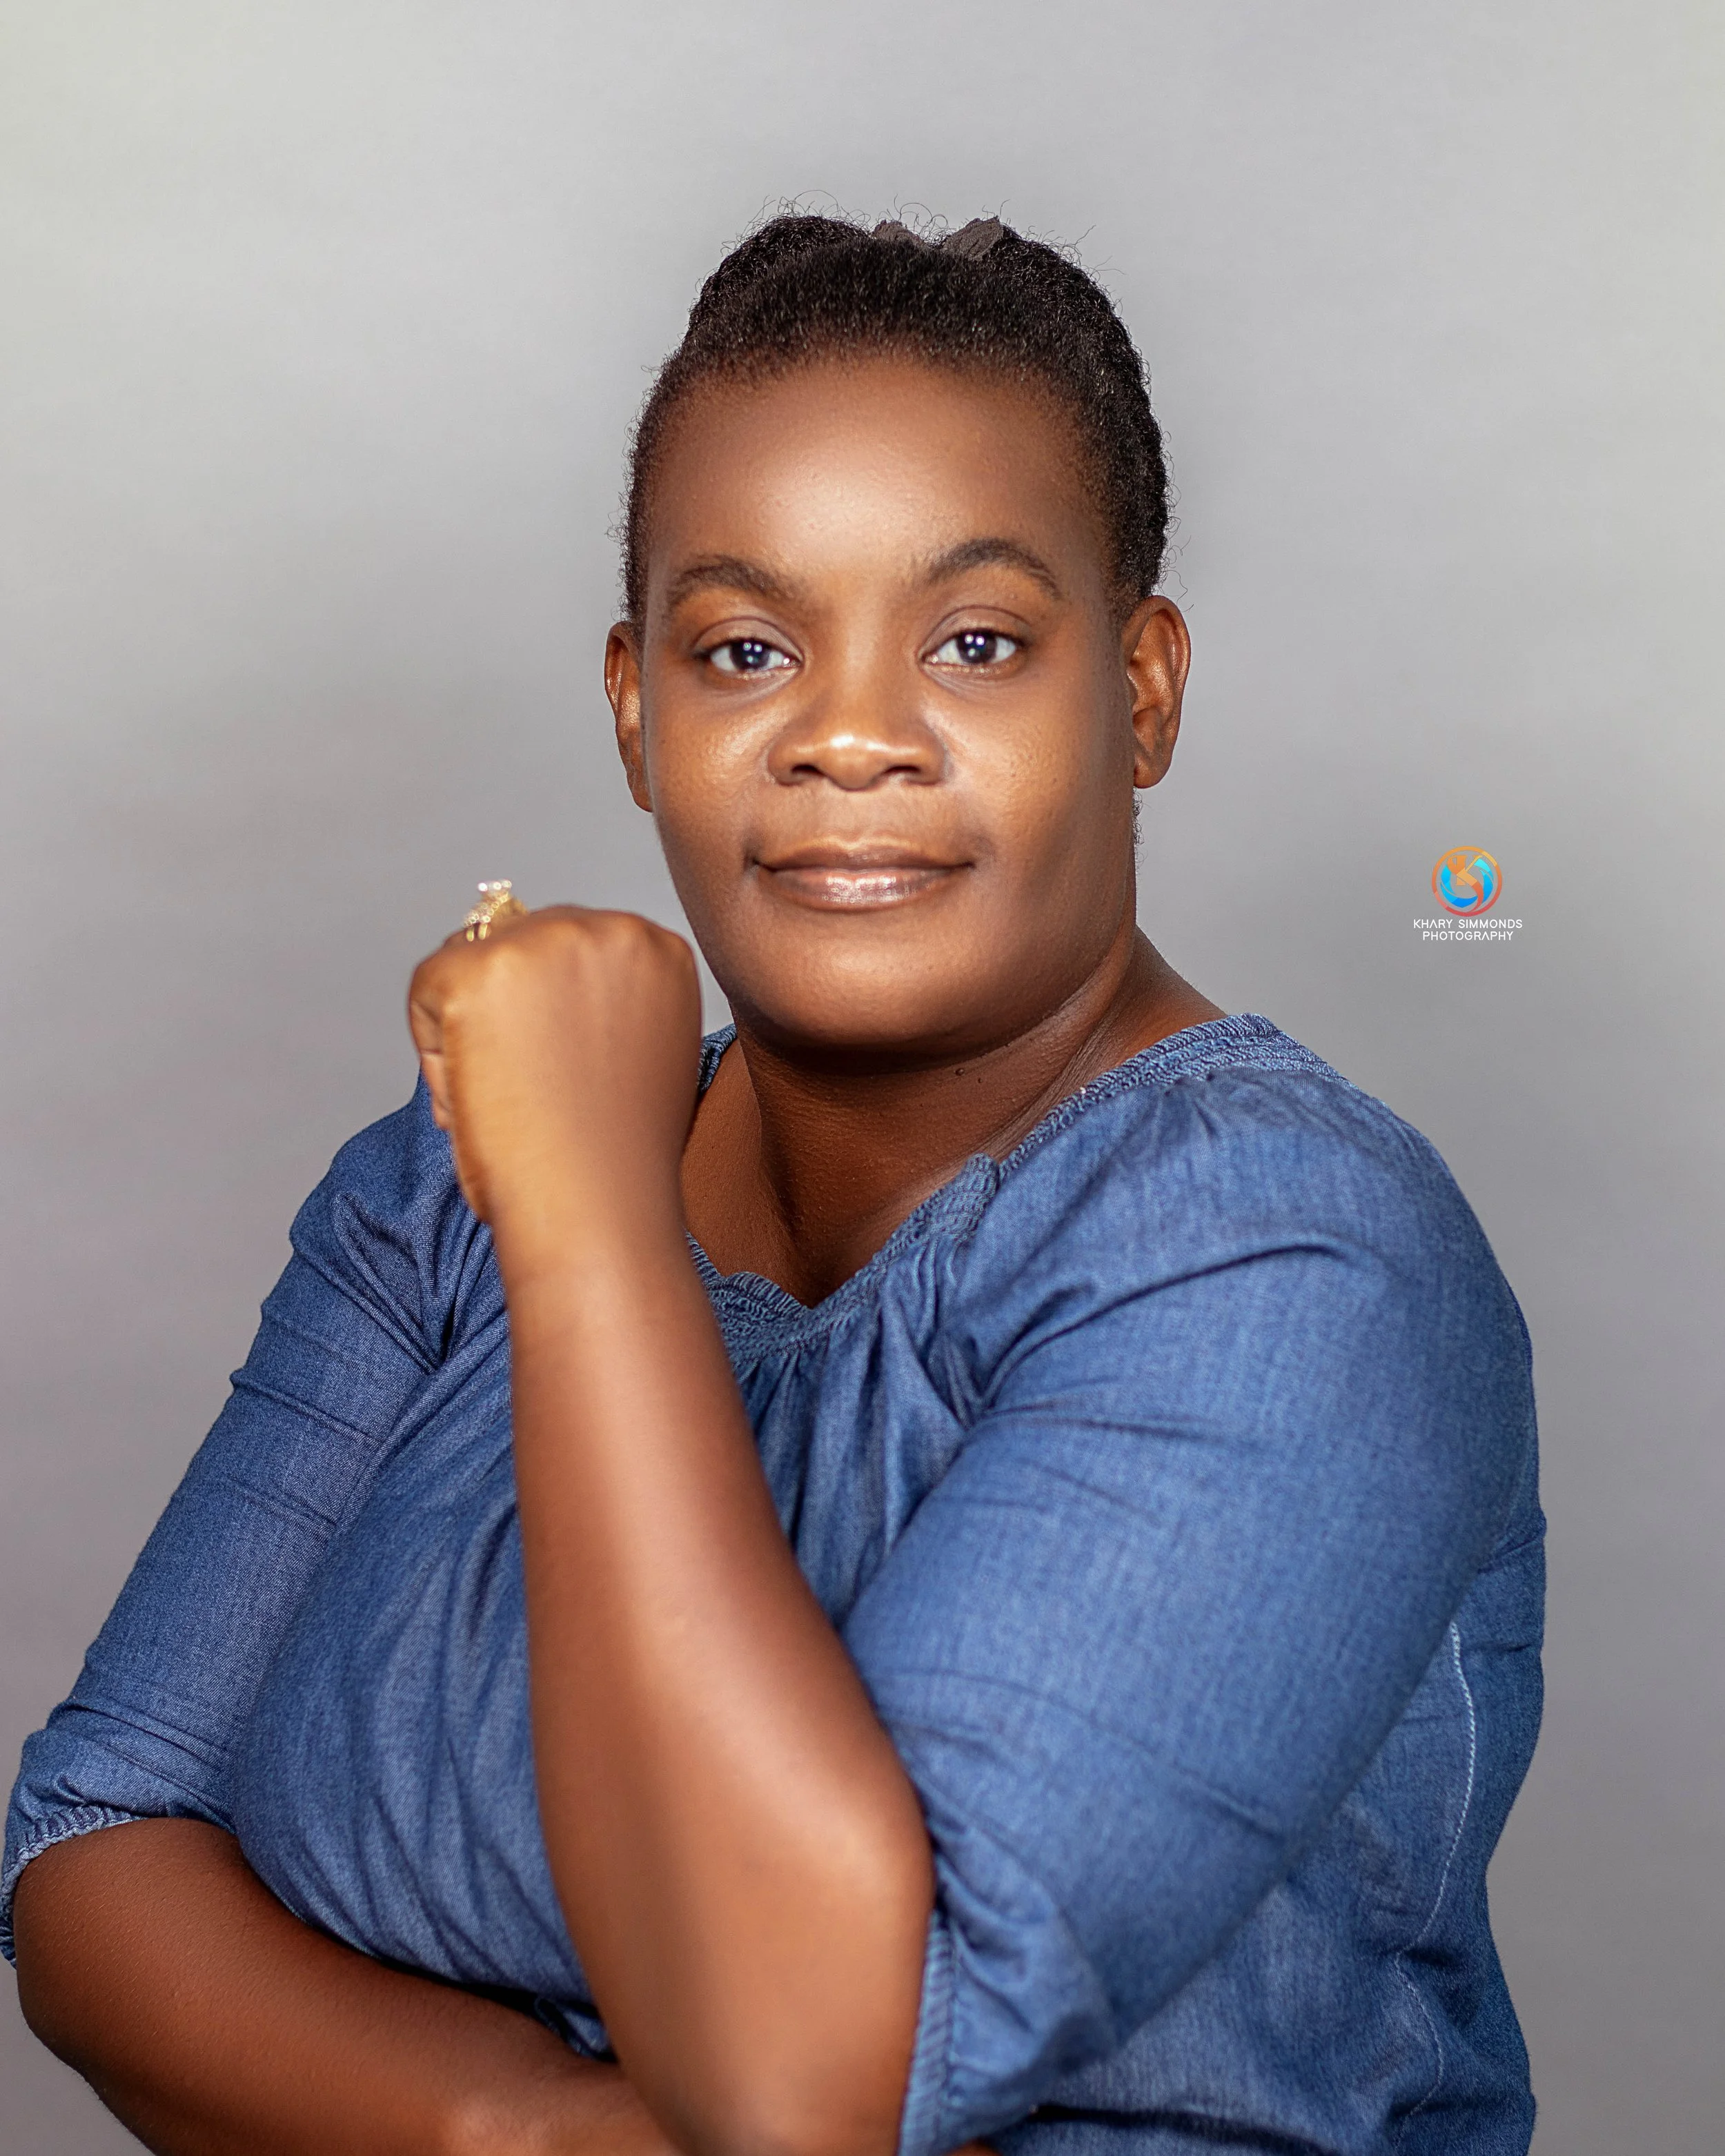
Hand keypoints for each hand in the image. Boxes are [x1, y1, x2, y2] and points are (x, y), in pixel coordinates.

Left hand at [407, 906, 702, 1256]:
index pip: (567, 946)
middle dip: (504, 1015)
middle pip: (515, 942)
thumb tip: (543, 989)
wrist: (601, 1206)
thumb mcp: (640, 1055)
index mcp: (658, 948)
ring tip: (508, 1100)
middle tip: (527, 1096)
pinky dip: (435, 1051)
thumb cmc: (619, 1157)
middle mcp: (609, 929)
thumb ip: (609, 1006)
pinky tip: (480, 1099)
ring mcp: (545, 942)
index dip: (547, 1016)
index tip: (560, 1072)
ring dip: (470, 1030)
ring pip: (469, 965)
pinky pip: (426, 993)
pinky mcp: (479, 971)